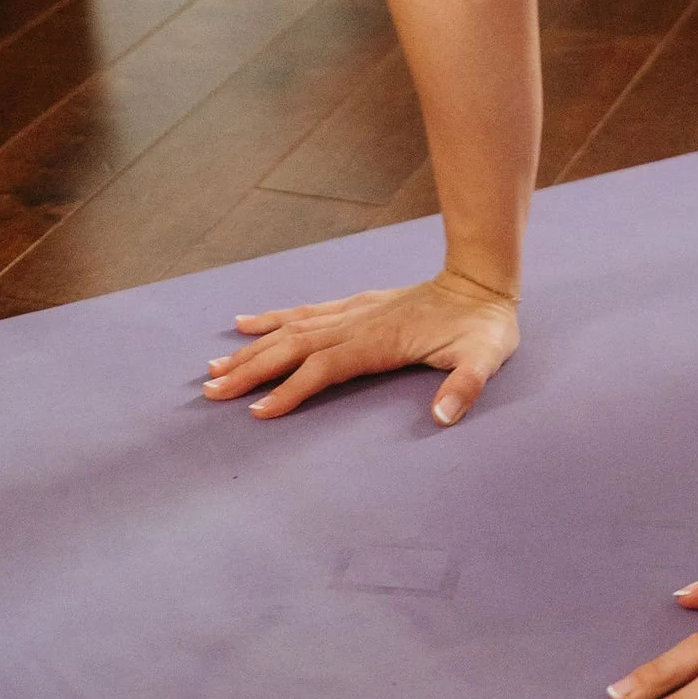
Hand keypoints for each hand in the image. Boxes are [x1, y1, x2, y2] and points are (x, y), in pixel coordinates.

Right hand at [202, 268, 518, 425]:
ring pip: (290, 330)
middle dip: (251, 370)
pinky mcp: (354, 306)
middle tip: (211, 391)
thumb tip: (443, 416)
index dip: (291, 389)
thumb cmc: (484, 327)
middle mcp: (357, 323)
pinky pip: (304, 312)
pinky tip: (244, 324)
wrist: (482, 282)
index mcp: (380, 340)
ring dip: (251, 349)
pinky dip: (271, 319)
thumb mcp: (485, 358)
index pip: (324, 367)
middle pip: (293, 347)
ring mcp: (352, 311)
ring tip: (213, 367)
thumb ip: (465, 386)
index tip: (258, 411)